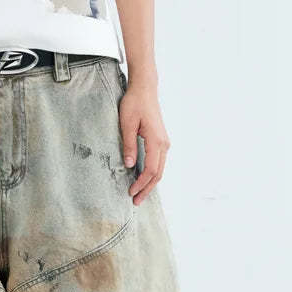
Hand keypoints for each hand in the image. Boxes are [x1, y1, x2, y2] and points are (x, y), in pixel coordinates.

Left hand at [120, 83, 169, 202]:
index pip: (151, 170)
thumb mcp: (126, 123)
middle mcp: (164, 144)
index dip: (141, 184)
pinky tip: (143, 179)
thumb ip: (129, 145)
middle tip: (135, 201)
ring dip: (150, 183)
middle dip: (147, 189)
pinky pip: (158, 162)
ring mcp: (164, 142)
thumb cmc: (134, 103)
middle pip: (158, 174)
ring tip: (139, 194)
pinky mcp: (160, 140)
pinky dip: (152, 174)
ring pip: (160, 169)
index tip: (130, 192)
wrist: (145, 89)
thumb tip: (129, 165)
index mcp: (156, 140)